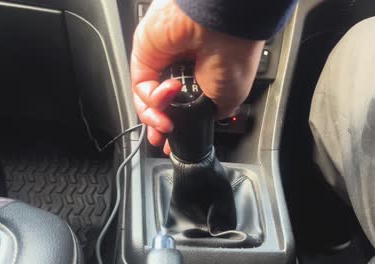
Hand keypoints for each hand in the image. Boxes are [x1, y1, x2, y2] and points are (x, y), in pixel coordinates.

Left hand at [131, 0, 263, 153]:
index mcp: (201, 79)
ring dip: (155, 115)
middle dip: (160, 125)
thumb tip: (201, 122)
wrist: (222, 26)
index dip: (175, 126)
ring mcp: (162, 63)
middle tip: (164, 137)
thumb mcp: (230, 98)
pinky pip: (140, 85)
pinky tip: (168, 92)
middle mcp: (180, 70)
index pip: (180, 107)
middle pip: (160, 105)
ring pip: (147, 99)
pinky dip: (151, 97)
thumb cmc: (234, 55)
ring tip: (167, 121)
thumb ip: (210, 112)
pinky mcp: (146, 55)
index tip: (172, 142)